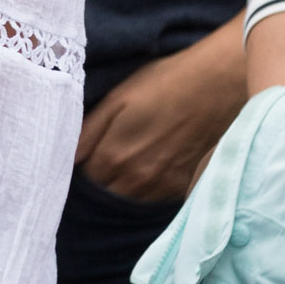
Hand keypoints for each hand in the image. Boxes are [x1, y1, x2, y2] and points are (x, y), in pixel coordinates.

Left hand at [76, 28, 248, 203]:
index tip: (83, 153)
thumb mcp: (118, 98)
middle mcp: (135, 180)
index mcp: (113, 156)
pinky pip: (153, 199)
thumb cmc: (163, 83)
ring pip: (128, 200)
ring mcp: (160, 187)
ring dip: (121, 187)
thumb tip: (69, 157)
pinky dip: (145, 189)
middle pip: (104, 193)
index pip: (83, 177)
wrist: (215, 86)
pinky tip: (148, 168)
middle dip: (98, 180)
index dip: (80, 165)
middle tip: (102, 157)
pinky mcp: (181, 187)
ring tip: (126, 162)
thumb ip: (89, 131)